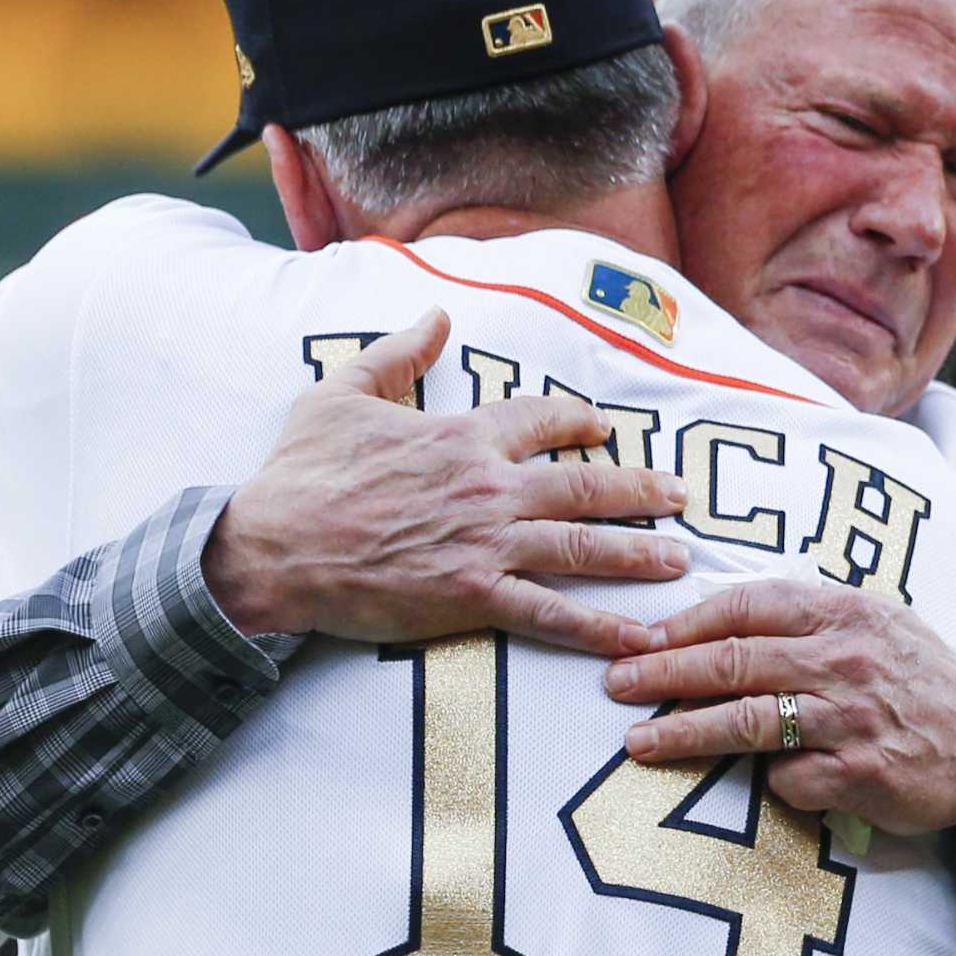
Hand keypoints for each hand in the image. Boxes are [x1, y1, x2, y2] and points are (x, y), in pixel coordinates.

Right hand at [203, 309, 689, 655]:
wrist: (274, 547)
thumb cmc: (301, 474)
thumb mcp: (341, 394)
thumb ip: (395, 353)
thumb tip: (434, 314)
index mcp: (461, 436)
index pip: (539, 419)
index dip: (577, 421)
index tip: (605, 426)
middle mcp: (488, 487)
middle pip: (584, 488)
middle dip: (639, 492)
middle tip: (678, 498)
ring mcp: (486, 544)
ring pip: (581, 548)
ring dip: (638, 555)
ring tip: (680, 562)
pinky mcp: (473, 597)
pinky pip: (550, 615)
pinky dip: (599, 630)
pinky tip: (638, 640)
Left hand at [603, 579, 955, 863]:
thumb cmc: (915, 681)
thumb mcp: (871, 625)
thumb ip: (804, 617)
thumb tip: (717, 619)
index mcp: (843, 613)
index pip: (747, 606)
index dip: (686, 623)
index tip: (640, 638)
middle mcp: (845, 660)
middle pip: (734, 663)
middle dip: (664, 674)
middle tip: (617, 684)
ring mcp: (852, 719)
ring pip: (748, 722)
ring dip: (684, 733)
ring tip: (639, 742)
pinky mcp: (859, 775)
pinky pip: (790, 779)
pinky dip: (770, 781)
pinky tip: (760, 782)